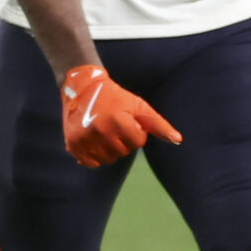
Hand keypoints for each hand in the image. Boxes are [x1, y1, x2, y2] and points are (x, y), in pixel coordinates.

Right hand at [59, 64, 180, 167]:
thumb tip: (178, 140)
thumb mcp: (139, 106)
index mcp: (118, 122)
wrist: (81, 87)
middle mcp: (100, 132)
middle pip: (123, 152)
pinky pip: (91, 162)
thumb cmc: (115, 97)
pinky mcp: (72, 144)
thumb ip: (158, 124)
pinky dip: (95, 156)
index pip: (137, 143)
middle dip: (122, 141)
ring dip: (109, 149)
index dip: (135, 131)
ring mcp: (84, 139)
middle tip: (113, 125)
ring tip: (104, 132)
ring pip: (108, 159)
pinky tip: (94, 142)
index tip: (125, 120)